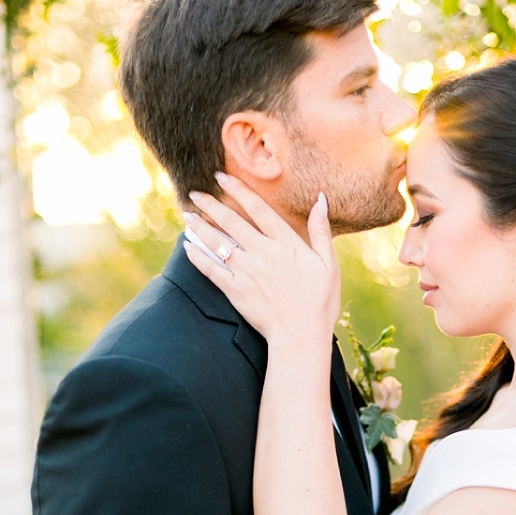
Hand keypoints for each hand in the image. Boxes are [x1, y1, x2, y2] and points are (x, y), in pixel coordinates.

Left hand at [182, 176, 339, 346]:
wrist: (301, 335)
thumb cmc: (320, 302)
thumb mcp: (329, 265)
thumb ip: (321, 231)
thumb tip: (320, 200)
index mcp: (287, 244)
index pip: (258, 209)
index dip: (238, 191)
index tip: (221, 178)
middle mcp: (265, 253)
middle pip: (232, 222)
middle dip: (210, 205)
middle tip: (195, 193)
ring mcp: (248, 272)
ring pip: (218, 243)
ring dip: (200, 227)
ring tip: (187, 216)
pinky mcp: (236, 291)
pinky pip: (211, 270)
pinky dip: (198, 256)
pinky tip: (188, 246)